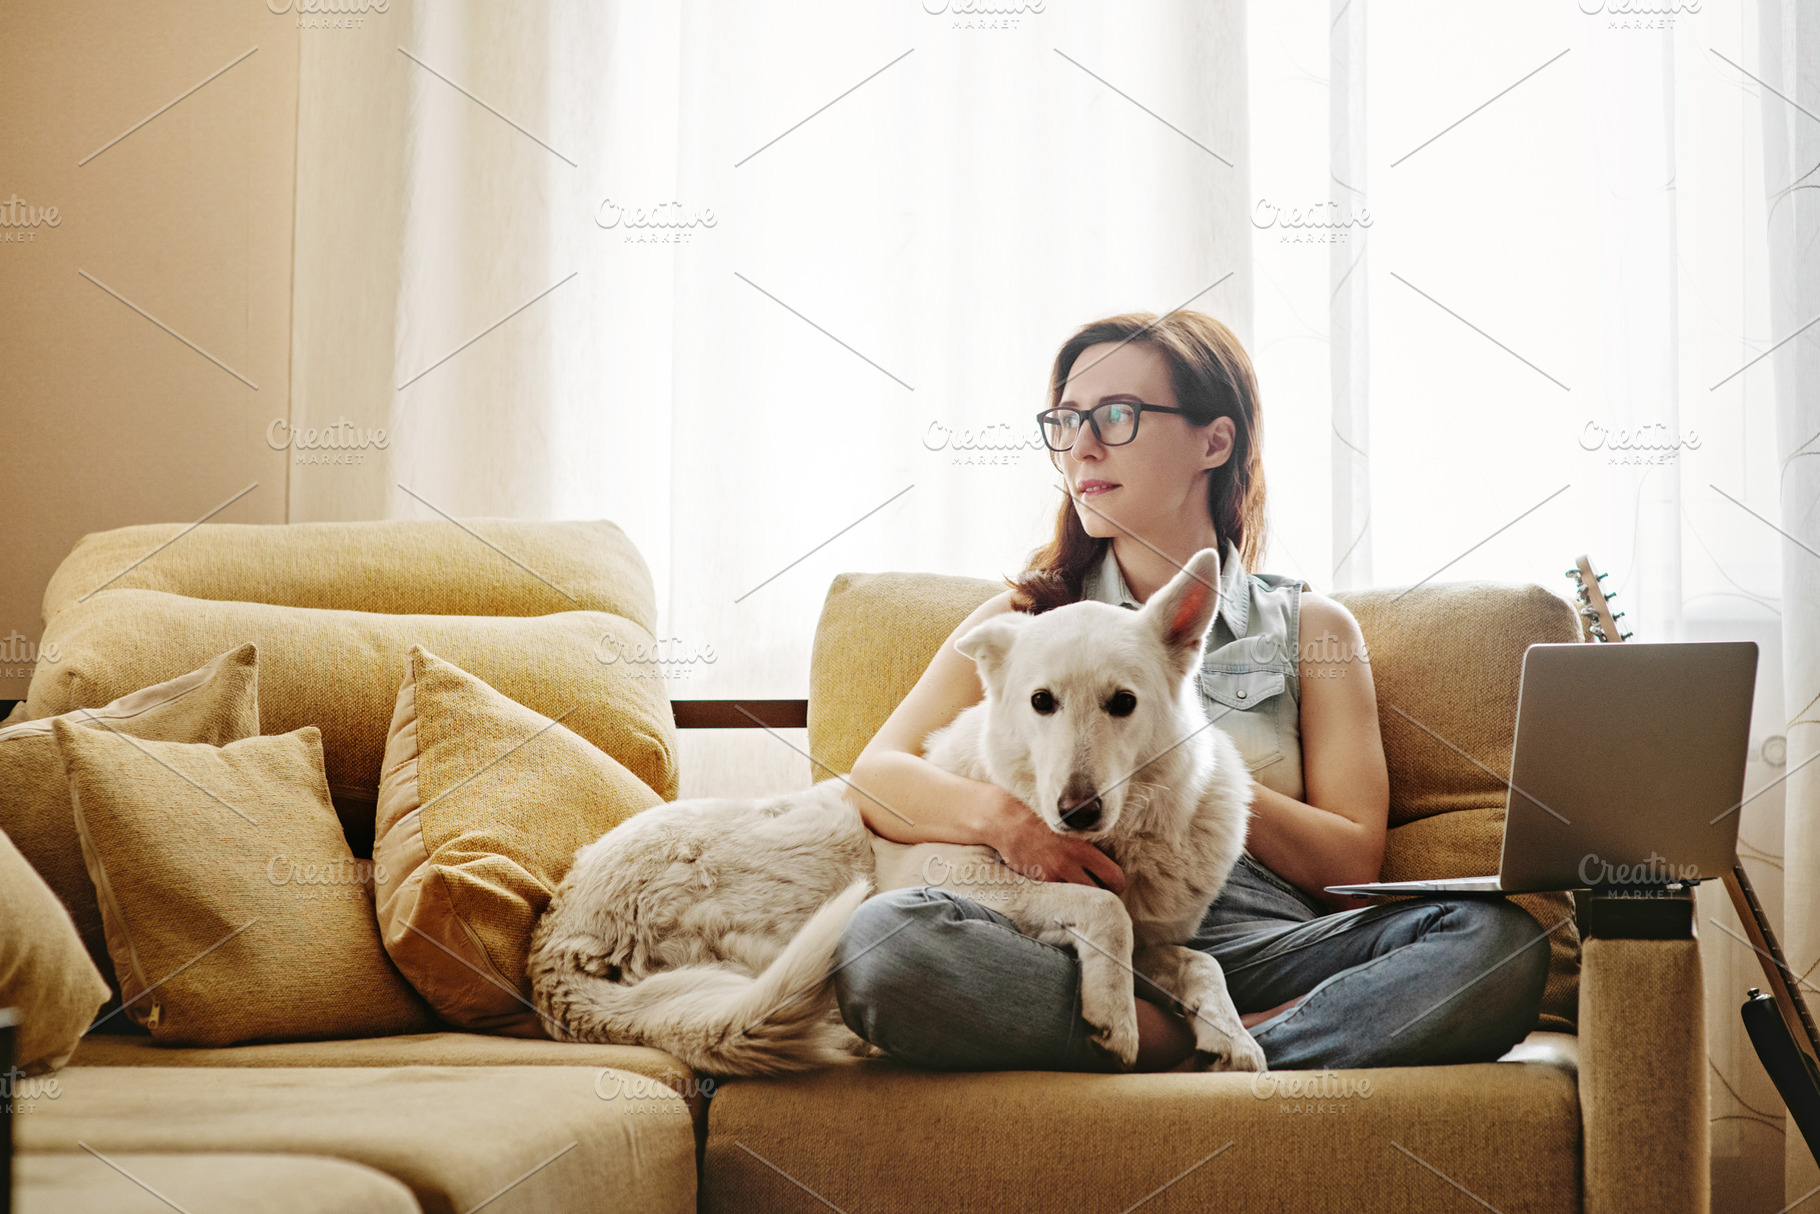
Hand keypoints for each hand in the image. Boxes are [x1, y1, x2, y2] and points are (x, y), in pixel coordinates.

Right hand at [986, 789, 1125, 893]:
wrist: (1007, 821)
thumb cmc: (1040, 818)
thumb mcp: (1070, 827)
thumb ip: (1088, 844)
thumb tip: (1108, 860)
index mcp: (1082, 849)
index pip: (1114, 878)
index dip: (1117, 884)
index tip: (1114, 883)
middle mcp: (1068, 865)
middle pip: (1099, 894)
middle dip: (1102, 894)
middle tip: (1099, 890)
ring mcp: (1052, 876)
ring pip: (1079, 899)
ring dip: (1082, 896)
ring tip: (1080, 889)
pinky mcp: (1037, 883)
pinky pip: (1058, 895)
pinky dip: (1062, 893)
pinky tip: (1059, 884)